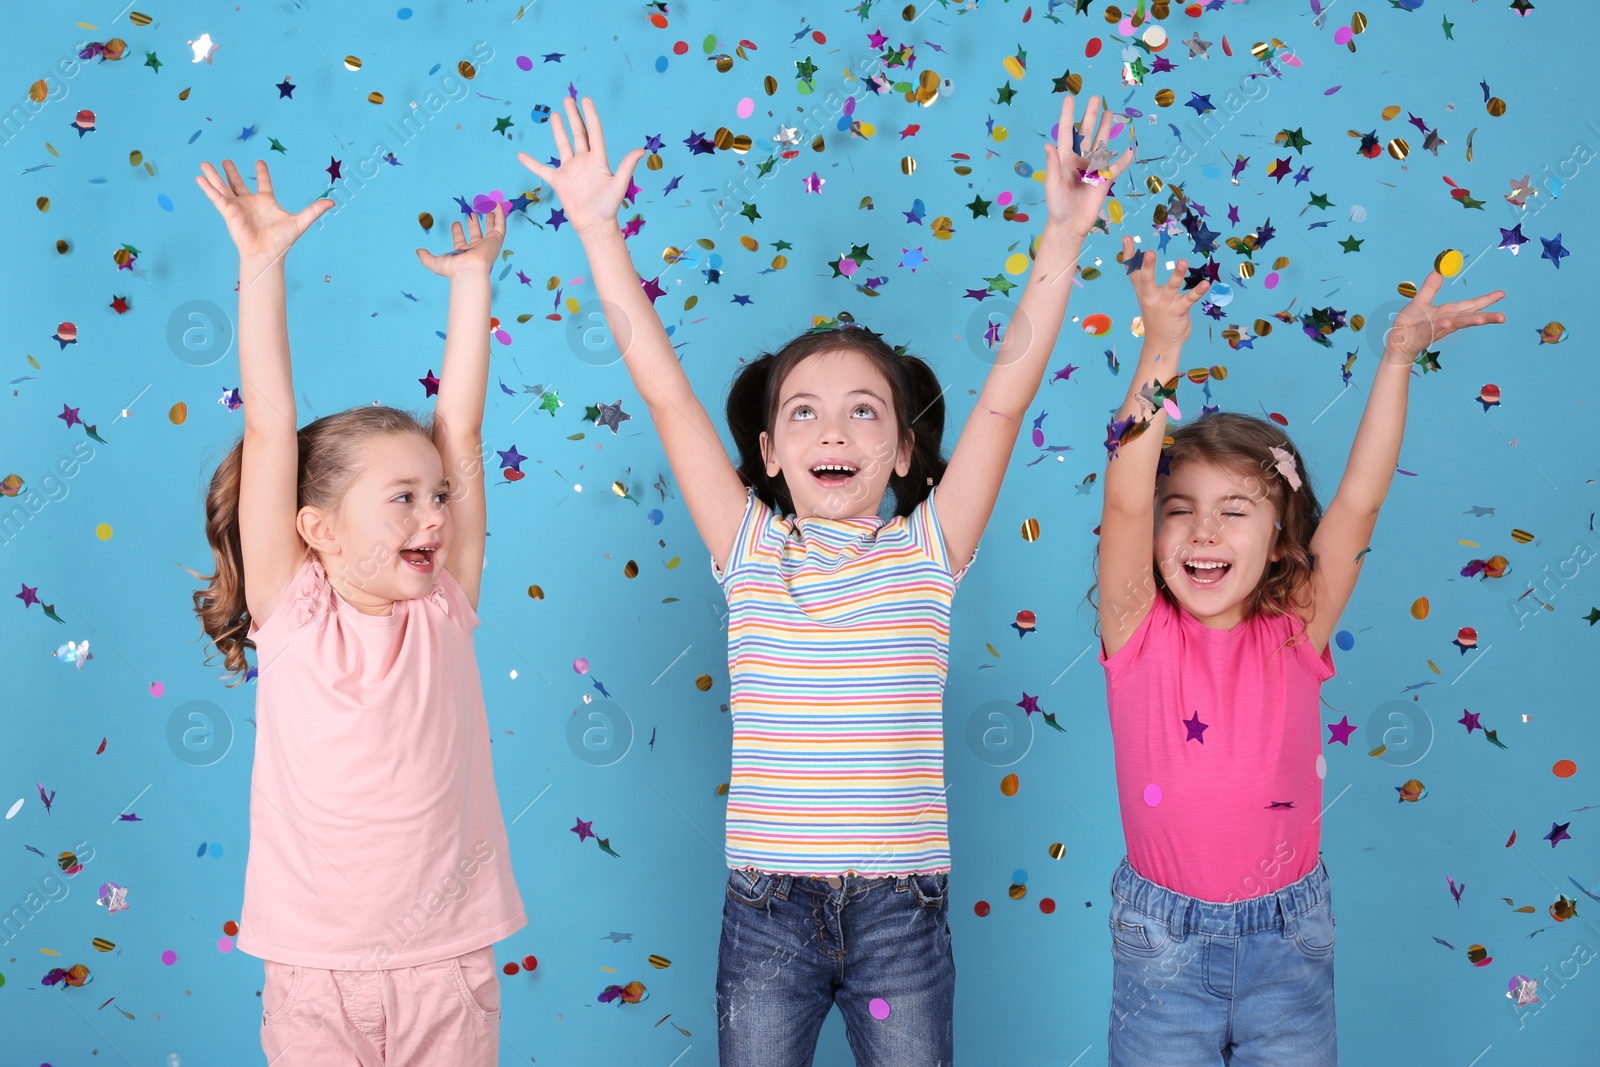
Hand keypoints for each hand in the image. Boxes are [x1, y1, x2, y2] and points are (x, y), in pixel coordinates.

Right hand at [195, 159, 331, 260]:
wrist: (267, 254)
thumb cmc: (282, 240)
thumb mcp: (301, 221)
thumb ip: (314, 210)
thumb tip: (333, 202)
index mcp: (266, 202)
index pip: (263, 184)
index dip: (262, 173)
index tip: (260, 162)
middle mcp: (250, 203)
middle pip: (238, 184)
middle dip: (232, 173)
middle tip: (225, 160)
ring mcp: (238, 207)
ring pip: (224, 187)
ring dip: (214, 176)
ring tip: (204, 163)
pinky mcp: (229, 211)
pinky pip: (216, 197)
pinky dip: (208, 187)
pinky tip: (199, 178)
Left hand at [416, 203, 505, 277]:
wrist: (469, 270)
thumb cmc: (453, 269)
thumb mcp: (435, 262)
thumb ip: (426, 257)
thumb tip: (418, 251)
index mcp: (464, 253)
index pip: (461, 240)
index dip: (457, 231)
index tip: (455, 223)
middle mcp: (477, 249)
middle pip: (477, 234)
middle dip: (474, 224)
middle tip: (472, 214)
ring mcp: (488, 244)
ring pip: (491, 229)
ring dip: (490, 219)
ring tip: (489, 207)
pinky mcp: (496, 240)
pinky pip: (501, 225)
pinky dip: (500, 215)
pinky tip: (498, 205)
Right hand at [516, 97, 645, 236]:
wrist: (594, 225)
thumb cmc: (608, 207)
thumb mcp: (619, 185)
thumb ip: (627, 166)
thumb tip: (642, 150)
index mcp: (598, 159)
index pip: (594, 132)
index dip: (590, 115)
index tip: (585, 99)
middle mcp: (584, 161)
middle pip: (578, 133)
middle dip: (574, 116)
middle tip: (568, 99)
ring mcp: (571, 170)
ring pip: (563, 145)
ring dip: (558, 130)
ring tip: (554, 114)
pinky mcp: (560, 181)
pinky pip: (543, 169)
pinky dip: (531, 163)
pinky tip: (521, 155)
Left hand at [1042, 94, 1134, 239]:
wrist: (1070, 225)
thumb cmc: (1057, 205)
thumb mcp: (1052, 184)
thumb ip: (1052, 164)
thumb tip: (1048, 144)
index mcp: (1064, 159)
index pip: (1067, 133)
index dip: (1068, 115)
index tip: (1070, 98)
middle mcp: (1079, 160)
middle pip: (1086, 133)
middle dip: (1090, 116)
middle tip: (1095, 98)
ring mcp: (1093, 169)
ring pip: (1101, 145)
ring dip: (1105, 129)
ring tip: (1109, 113)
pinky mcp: (1104, 181)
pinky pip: (1116, 168)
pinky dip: (1124, 160)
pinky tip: (1130, 150)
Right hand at [1121, 235, 1209, 346]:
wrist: (1161, 342)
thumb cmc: (1156, 315)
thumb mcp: (1147, 296)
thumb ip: (1145, 280)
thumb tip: (1144, 258)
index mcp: (1143, 291)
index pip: (1133, 271)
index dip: (1130, 255)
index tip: (1127, 238)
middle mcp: (1151, 296)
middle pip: (1146, 279)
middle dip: (1148, 266)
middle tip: (1149, 253)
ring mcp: (1165, 304)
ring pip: (1171, 287)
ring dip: (1177, 275)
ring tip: (1183, 262)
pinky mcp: (1179, 310)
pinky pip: (1189, 299)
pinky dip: (1198, 291)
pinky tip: (1205, 284)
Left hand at [1381, 271, 1505, 363]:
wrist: (1397, 340)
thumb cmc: (1410, 323)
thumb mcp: (1421, 300)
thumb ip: (1431, 287)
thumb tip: (1439, 270)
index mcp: (1449, 312)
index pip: (1471, 305)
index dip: (1486, 300)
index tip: (1502, 294)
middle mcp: (1448, 320)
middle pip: (1470, 316)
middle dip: (1487, 316)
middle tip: (1503, 317)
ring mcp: (1438, 328)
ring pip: (1457, 323)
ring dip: (1470, 321)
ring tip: (1483, 320)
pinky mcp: (1425, 333)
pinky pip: (1435, 328)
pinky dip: (1442, 325)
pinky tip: (1449, 322)